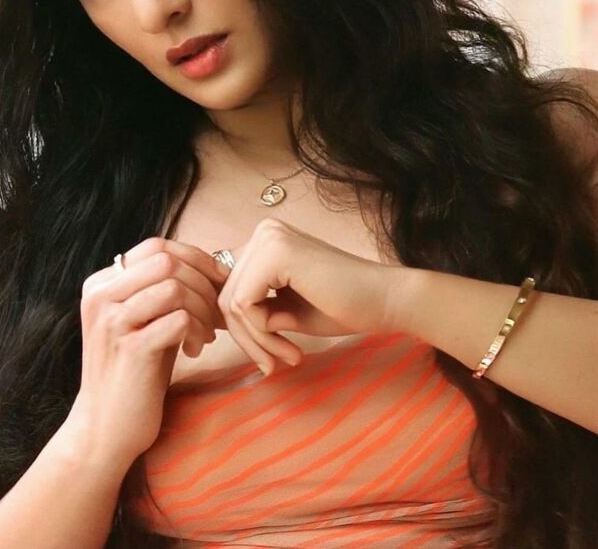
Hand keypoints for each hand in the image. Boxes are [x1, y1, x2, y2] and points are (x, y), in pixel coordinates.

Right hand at [69, 236, 227, 467]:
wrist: (106, 429)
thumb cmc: (135, 371)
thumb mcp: (144, 320)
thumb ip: (164, 288)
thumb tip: (216, 264)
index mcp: (101, 283)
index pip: (156, 246)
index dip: (195, 257)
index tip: (219, 279)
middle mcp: (100, 297)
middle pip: (167, 261)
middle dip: (203, 283)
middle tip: (216, 311)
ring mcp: (112, 322)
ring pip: (174, 287)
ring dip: (203, 309)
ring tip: (206, 334)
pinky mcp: (130, 349)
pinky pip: (179, 319)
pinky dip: (198, 331)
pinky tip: (196, 350)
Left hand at [217, 218, 401, 375]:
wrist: (384, 301)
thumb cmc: (343, 306)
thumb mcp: (285, 309)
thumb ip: (253, 309)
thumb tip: (212, 319)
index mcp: (266, 241)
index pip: (228, 288)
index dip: (239, 328)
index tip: (264, 356)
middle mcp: (264, 232)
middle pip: (224, 296)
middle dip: (246, 339)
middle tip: (273, 365)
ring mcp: (269, 239)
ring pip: (230, 304)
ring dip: (255, 342)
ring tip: (285, 358)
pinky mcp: (276, 253)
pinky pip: (244, 305)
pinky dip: (262, 334)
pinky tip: (291, 345)